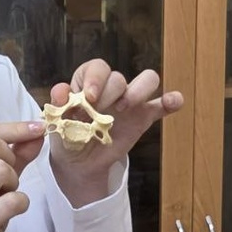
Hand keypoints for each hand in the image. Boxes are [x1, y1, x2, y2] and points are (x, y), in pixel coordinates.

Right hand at [0, 121, 45, 231]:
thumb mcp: (0, 176)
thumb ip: (17, 152)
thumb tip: (38, 130)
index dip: (15, 129)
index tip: (38, 128)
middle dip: (10, 159)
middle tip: (8, 178)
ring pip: (0, 170)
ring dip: (13, 183)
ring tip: (5, 196)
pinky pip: (10, 200)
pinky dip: (20, 203)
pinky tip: (12, 211)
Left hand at [47, 60, 183, 205]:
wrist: (79, 163)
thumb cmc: (68, 136)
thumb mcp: (58, 123)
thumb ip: (59, 106)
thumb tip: (60, 92)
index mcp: (89, 83)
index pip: (97, 68)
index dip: (94, 79)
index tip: (89, 97)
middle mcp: (111, 88)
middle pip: (119, 77)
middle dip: (110, 93)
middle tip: (100, 113)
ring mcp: (130, 101)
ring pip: (147, 80)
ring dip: (139, 90)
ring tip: (125, 108)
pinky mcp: (144, 117)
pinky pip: (161, 105)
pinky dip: (171, 101)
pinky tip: (173, 102)